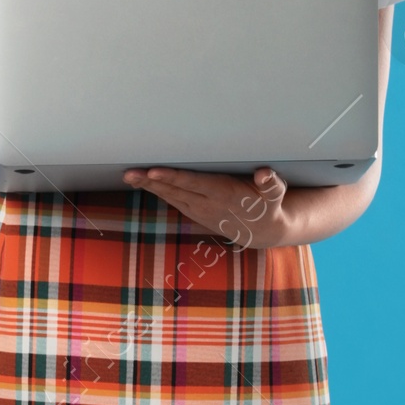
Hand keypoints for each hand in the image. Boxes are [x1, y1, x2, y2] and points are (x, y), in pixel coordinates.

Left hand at [123, 166, 290, 247]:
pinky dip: (156, 191)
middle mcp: (208, 203)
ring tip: (129, 176)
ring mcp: (199, 210)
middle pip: (175, 190)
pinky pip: (172, 200)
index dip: (173, 178)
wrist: (264, 232)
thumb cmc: (269, 205)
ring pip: (170, 196)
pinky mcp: (195, 212)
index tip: (154, 172)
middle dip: (151, 182)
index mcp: (223, 194)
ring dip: (148, 187)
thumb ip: (271, 183)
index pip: (193, 183)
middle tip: (129, 173)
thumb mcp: (276, 194)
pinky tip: (142, 183)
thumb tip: (264, 174)